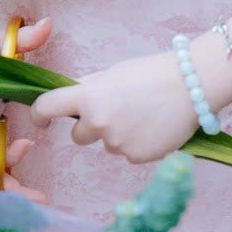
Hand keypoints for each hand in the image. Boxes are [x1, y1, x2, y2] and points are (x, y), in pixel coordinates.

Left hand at [33, 50, 202, 164]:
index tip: (41, 120)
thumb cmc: (152, 73)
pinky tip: (154, 128)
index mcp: (87, 96)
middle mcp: (97, 122)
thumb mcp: (112, 74)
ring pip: (106, 145)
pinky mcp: (136, 157)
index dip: (39, 114)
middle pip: (78, 136)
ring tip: (143, 115)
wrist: (192, 85)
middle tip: (118, 111)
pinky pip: (127, 154)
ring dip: (117, 135)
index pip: (46, 107)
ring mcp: (117, 142)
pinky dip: (136, 144)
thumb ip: (88, 88)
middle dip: (90, 127)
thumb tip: (70, 97)